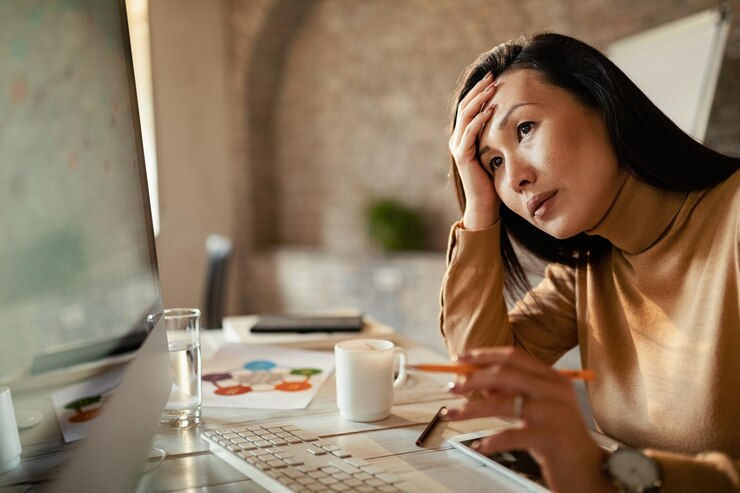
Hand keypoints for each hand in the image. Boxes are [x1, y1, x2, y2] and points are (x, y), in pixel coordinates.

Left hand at [445, 347, 615, 492]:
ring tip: (452, 414)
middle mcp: (555, 391)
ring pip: (503, 403)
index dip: (483, 355)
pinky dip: (491, 441)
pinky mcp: (551, 438)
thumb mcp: (535, 409)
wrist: (588, 470)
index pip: (513, 356)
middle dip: (472, 379)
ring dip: (471, 409)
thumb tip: (477, 382)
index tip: (459, 358)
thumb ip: (510, 394)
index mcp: (552, 378)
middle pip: (504, 374)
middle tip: (452, 387)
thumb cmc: (558, 438)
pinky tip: (480, 446)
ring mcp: (555, 413)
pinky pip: (512, 435)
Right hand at [448, 72, 499, 229]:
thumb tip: (515, 120)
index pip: (469, 107)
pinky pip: (469, 133)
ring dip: (479, 100)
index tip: (495, 77)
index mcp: (464, 136)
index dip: (480, 91)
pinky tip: (490, 111)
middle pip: (465, 106)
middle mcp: (457, 139)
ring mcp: (458, 147)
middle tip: (493, 75)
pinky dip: (479, 120)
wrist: (485, 205)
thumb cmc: (493, 181)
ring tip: (492, 88)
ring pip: (466, 116)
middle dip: (479, 90)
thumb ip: (498, 137)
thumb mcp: (497, 153)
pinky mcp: (462, 157)